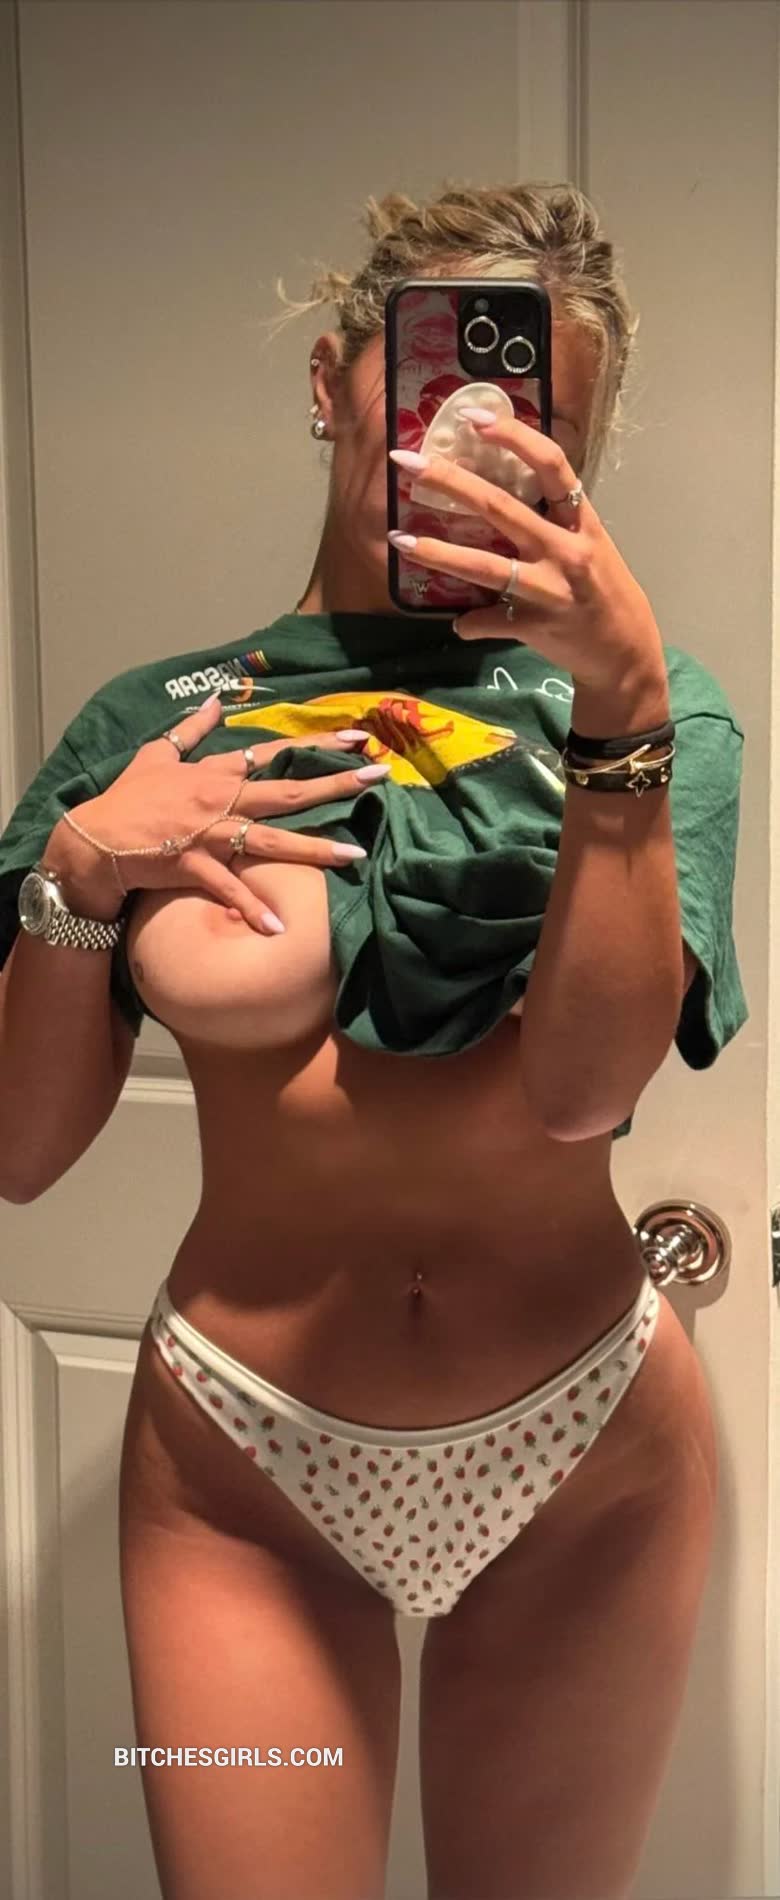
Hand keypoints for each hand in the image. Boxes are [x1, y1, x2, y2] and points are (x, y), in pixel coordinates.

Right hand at [59, 696, 375, 934]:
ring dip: (314, 848)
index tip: (357, 740)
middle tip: (378, 777)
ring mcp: (209, 832)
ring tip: (356, 854)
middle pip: (288, 791)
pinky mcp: (194, 865)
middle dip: (335, 784)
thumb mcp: (157, 753)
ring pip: (271, 840)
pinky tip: (280, 928)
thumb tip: (214, 700)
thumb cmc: (127, 798)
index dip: (317, 746)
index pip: (275, 753)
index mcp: (216, 772)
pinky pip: (229, 888)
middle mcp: (221, 798)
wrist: (94, 838)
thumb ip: (191, 729)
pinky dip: (252, 908)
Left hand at [388, 414, 665, 695]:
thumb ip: (550, 518)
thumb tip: (494, 490)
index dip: (514, 437)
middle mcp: (566, 548)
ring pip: (486, 566)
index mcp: (580, 520)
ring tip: (401, 540)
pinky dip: (470, 622)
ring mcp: (551, 588)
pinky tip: (458, 622)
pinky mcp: (537, 625)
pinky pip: (491, 620)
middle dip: (451, 482)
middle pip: (501, 507)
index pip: (551, 465)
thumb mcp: (587, 542)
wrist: (625, 649)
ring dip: (439, 553)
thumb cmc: (602, 588)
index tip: (474, 419)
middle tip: (409, 463)